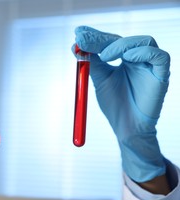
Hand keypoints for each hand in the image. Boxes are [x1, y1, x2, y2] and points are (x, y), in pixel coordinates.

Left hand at [73, 26, 170, 182]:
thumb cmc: (115, 105)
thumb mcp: (100, 80)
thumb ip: (91, 63)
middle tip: (84, 39)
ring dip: (121, 45)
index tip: (78, 33)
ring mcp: (151, 65)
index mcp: (125, 59)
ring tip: (104, 55)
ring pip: (144, 41)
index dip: (96, 36)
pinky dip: (142, 53)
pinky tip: (126, 58)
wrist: (126, 128)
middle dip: (102, 38)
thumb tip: (76, 45)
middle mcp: (140, 59)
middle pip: (125, 39)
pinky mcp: (162, 75)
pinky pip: (159, 56)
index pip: (112, 40)